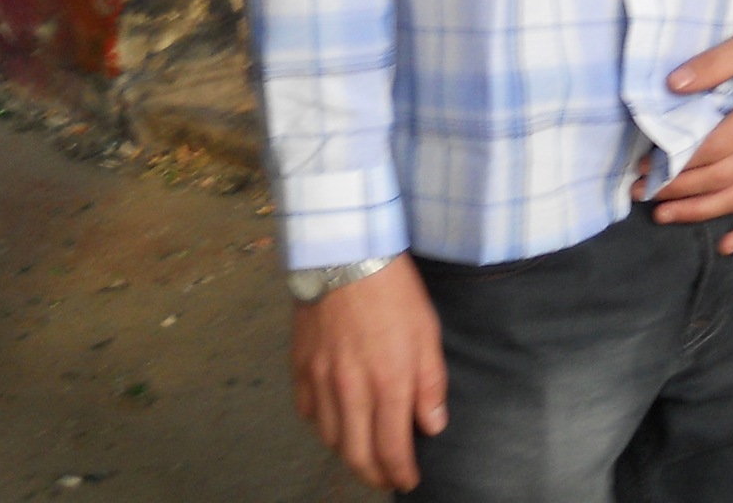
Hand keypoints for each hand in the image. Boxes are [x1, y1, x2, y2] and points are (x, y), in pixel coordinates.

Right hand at [289, 256, 446, 491]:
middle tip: (385, 478)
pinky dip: (322, 425)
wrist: (346, 253)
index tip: (408, 480)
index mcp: (389, 383)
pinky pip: (308, 412)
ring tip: (364, 454)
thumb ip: (430, 383)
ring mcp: (321, 380)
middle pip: (357, 454)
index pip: (392, 448)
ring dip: (349, 453)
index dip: (400, 472)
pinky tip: (336, 421)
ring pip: (331, 438)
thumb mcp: (428, 332)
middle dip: (374, 475)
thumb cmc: (394, 291)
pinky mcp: (300, 366)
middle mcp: (352, 389)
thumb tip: (432, 425)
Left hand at [653, 29, 732, 253]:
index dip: (676, 161)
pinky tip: (726, 245)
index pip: (712, 149)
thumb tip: (673, 84)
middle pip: (719, 178)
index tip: (646, 165)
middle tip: (642, 192)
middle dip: (677, 189)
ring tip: (664, 215)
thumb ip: (713, 64)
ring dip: (699, 212)